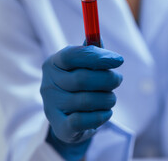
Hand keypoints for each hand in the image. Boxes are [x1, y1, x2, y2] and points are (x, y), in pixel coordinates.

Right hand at [40, 45, 122, 159]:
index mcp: (53, 64)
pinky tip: (106, 111)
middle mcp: (48, 85)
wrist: (70, 121)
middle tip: (118, 79)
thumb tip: (98, 38)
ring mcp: (51, 107)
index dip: (98, 56)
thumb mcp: (84, 66)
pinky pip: (84, 120)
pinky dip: (102, 115)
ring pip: (88, 100)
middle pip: (83, 78)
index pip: (73, 56)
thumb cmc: (80, 86)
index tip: (119, 60)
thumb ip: (92, 52)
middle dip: (108, 79)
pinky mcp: (60, 128)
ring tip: (110, 97)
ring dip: (108, 98)